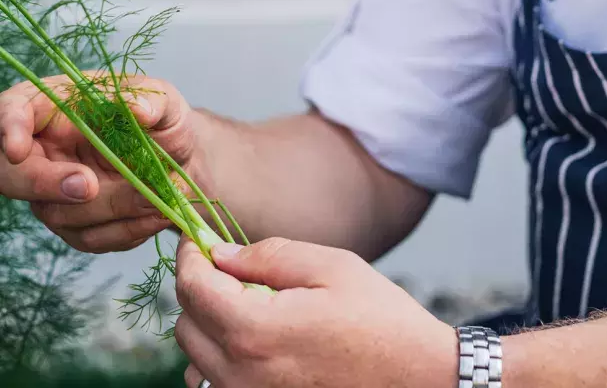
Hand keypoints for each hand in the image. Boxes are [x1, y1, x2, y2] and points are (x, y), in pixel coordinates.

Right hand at [0, 73, 199, 252]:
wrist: (180, 159)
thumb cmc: (161, 121)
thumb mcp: (165, 100)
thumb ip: (152, 99)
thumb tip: (140, 109)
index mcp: (53, 107)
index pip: (11, 112)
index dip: (9, 129)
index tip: (17, 148)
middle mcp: (44, 152)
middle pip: (12, 176)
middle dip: (46, 184)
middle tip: (89, 184)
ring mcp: (55, 194)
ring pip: (59, 214)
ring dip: (112, 209)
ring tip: (157, 198)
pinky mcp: (79, 225)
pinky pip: (92, 237)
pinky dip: (129, 230)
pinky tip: (158, 215)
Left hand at [174, 237, 458, 387]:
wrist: (416, 378)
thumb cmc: (381, 320)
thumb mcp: (332, 268)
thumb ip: (269, 256)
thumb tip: (221, 253)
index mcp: (255, 330)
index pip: (193, 286)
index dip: (189, 255)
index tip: (196, 238)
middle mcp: (240, 373)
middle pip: (186, 322)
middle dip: (200, 287)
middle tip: (233, 268)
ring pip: (194, 356)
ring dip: (208, 323)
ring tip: (248, 306)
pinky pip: (214, 382)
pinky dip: (219, 357)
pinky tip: (255, 339)